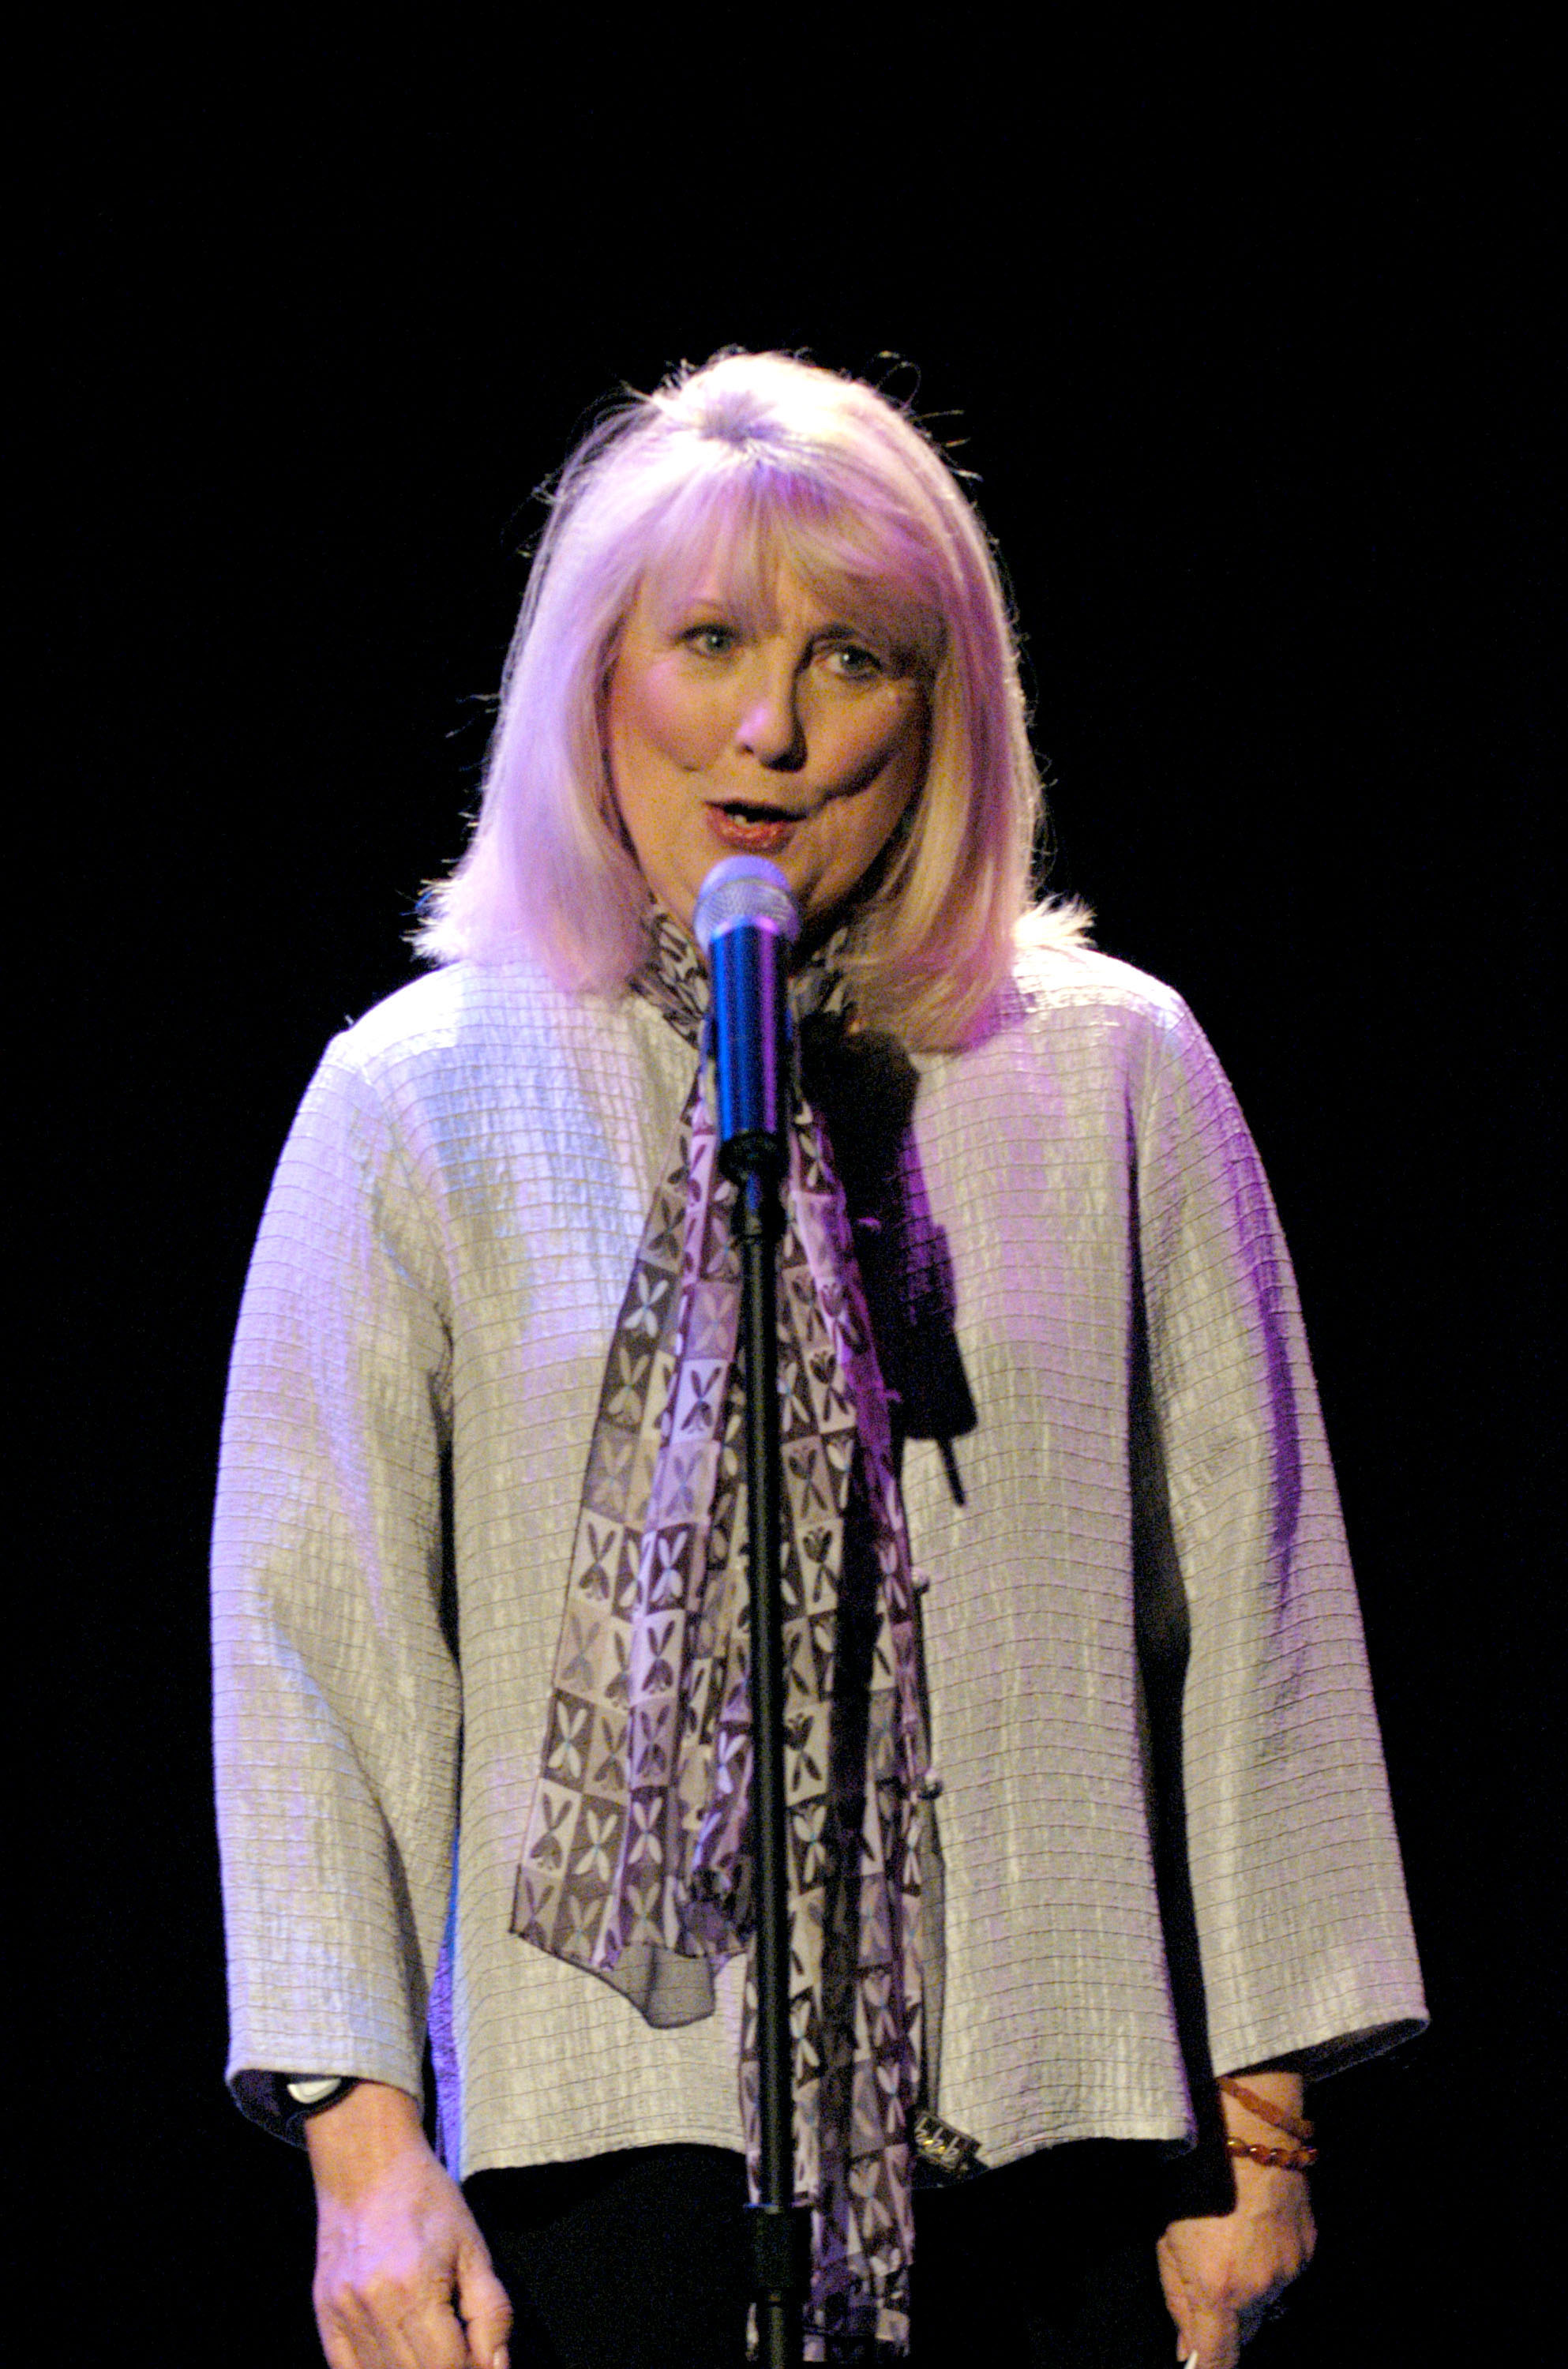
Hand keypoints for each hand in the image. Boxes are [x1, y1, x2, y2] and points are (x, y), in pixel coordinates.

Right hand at [305, 2081, 512, 2368]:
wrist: (367, 2164)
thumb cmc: (426, 2199)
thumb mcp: (473, 2247)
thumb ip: (491, 2313)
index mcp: (415, 2287)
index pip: (448, 2366)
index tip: (483, 2363)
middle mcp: (372, 2308)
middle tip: (463, 2356)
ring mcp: (342, 2315)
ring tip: (435, 2353)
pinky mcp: (324, 2315)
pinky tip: (399, 2360)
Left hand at [1155, 2073, 1315, 2366]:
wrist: (1249, 2126)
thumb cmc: (1193, 2174)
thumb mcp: (1168, 2236)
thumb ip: (1178, 2297)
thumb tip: (1189, 2349)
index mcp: (1219, 2287)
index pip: (1220, 2357)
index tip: (1200, 2365)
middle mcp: (1261, 2288)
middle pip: (1245, 2330)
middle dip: (1226, 2320)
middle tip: (1208, 2281)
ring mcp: (1291, 2269)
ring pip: (1267, 2300)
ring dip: (1249, 2288)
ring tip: (1231, 2238)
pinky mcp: (1309, 2248)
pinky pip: (1286, 2272)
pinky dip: (1270, 2262)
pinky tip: (1255, 2226)